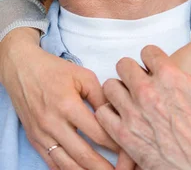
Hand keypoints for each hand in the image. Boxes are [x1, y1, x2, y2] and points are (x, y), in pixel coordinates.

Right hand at [0, 28, 117, 169]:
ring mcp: (42, 134)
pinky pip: (51, 162)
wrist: (23, 70)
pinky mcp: (34, 139)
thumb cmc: (54, 70)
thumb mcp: (82, 75)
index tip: (127, 149)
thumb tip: (115, 113)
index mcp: (68, 105)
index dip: (114, 144)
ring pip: (66, 164)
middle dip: (103, 167)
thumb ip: (100, 95)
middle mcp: (53, 123)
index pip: (97, 133)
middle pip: (83, 155)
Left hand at [96, 19, 190, 169]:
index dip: (153, 58)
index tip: (158, 69)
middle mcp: (147, 91)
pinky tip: (125, 117)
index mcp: (169, 75)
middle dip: (133, 71)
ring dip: (120, 90)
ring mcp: (133, 114)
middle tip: (143, 82)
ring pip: (110, 86)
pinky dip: (111, 113)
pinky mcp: (124, 136)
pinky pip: (103, 112)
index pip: (146, 51)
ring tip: (132, 99)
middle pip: (123, 64)